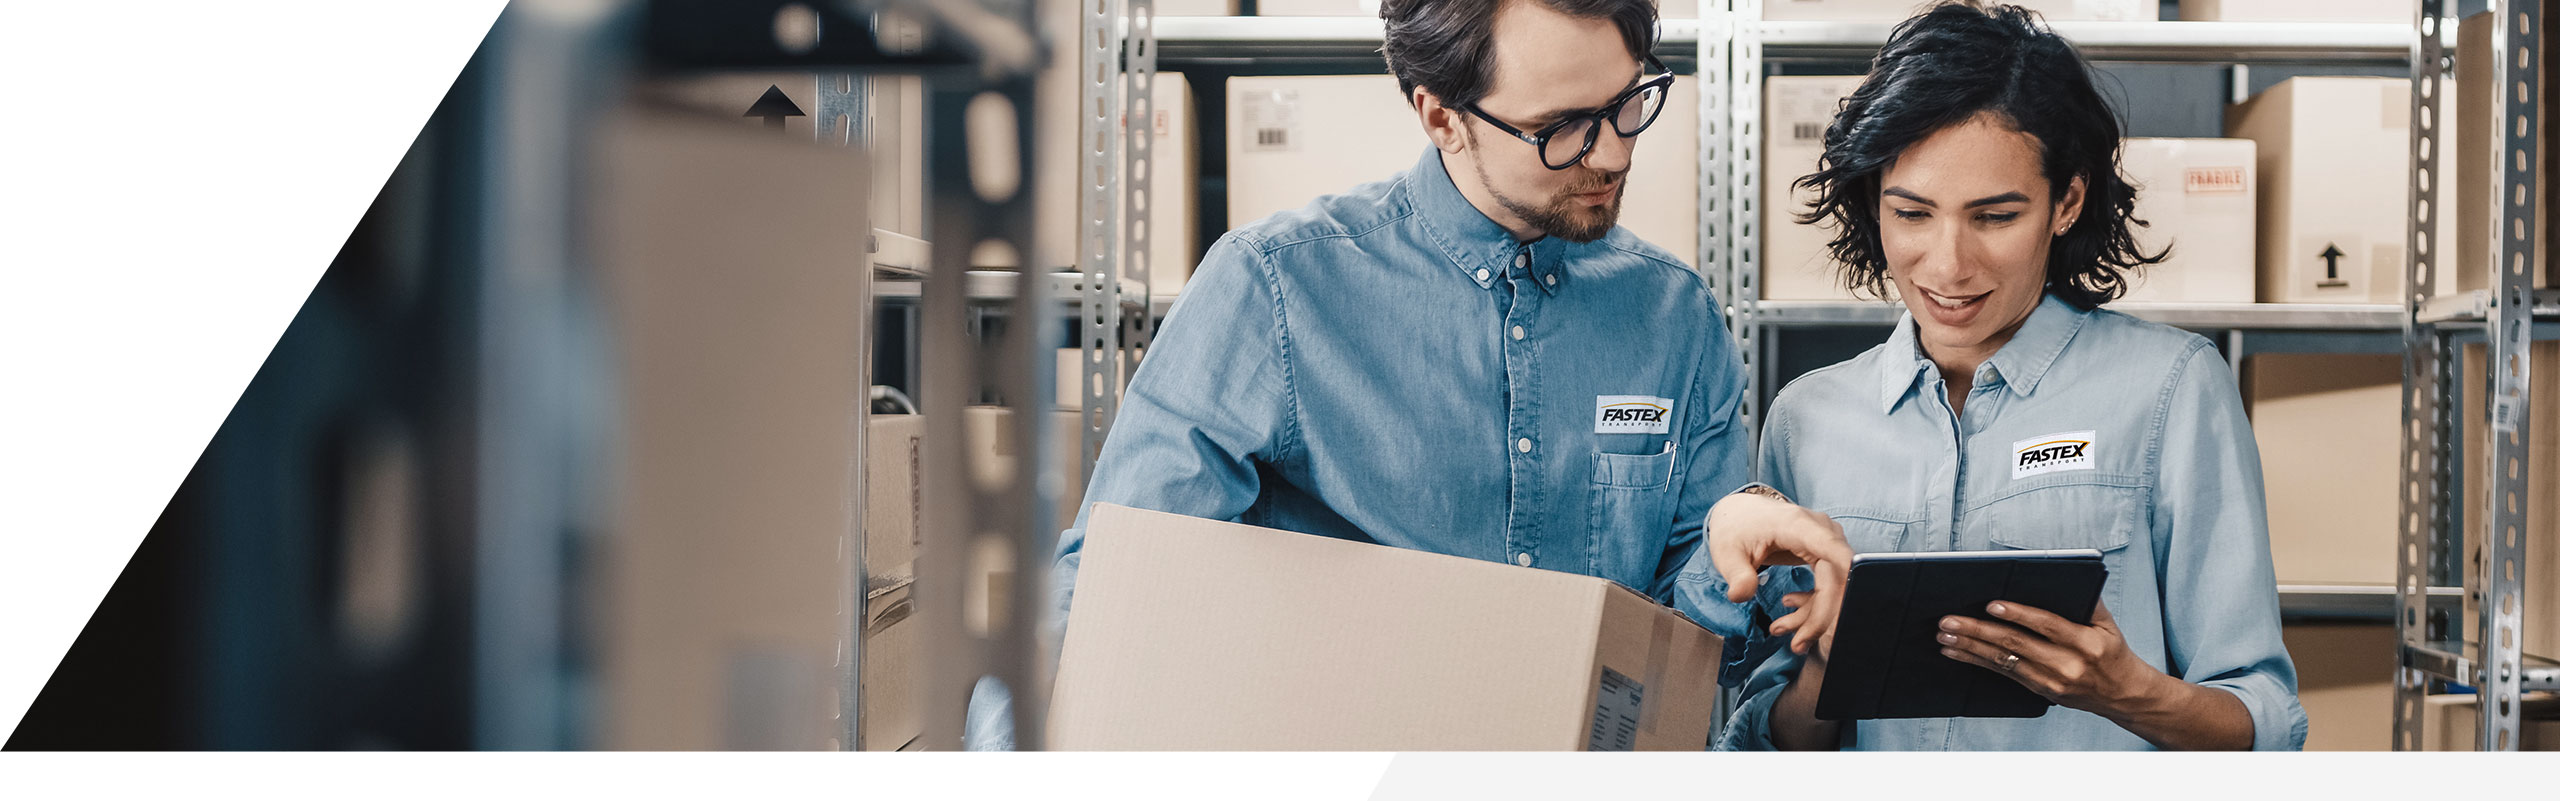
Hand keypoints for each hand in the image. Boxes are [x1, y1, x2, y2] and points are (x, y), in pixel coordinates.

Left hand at [1705, 491, 1853, 654]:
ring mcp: (1826, 541)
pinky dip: (1814, 605)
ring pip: (1836, 586)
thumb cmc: (1735, 529)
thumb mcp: (1727, 553)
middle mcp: (1820, 531)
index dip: (1847, 576)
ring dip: (1815, 616)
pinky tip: (1790, 609)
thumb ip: (1737, 575)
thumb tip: (1740, 596)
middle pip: (1837, 579)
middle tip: (1797, 645)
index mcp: (1797, 525)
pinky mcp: (1825, 553)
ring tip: (1783, 631)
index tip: (1852, 606)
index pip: (1832, 549)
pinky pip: (1830, 584)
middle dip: (1820, 618)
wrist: (1739, 514)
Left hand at [1934, 600, 2161, 715]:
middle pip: (2016, 644)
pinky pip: (2003, 673)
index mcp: (2086, 643)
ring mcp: (2052, 681)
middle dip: (1978, 630)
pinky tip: (1956, 652)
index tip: (1991, 604)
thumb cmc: (2112, 651)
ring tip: (1945, 635)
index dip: (2018, 614)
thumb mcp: (2108, 624)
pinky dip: (1976, 661)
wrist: (2123, 694)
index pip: (2047, 625)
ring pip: (2003, 661)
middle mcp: (2067, 664)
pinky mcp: (2040, 690)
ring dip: (1970, 647)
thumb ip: (2087, 600)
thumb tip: (2060, 575)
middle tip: (1950, 620)